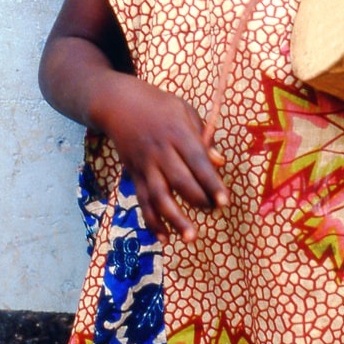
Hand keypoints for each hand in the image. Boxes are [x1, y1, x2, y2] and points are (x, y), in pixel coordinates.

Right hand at [99, 74, 228, 243]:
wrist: (119, 105)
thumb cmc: (160, 106)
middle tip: (214, 212)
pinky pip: (142, 201)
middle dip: (198, 200)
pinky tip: (164, 238)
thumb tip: (219, 162)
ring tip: (191, 237)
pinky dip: (151, 221)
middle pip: (179, 181)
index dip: (211, 182)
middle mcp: (160, 151)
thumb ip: (203, 137)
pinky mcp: (133, 175)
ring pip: (158, 196)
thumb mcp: (185, 111)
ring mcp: (144, 165)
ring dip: (175, 219)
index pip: (197, 161)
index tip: (224, 201)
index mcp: (177, 133)